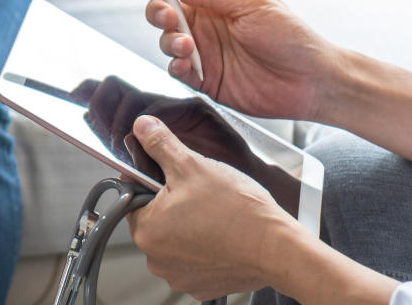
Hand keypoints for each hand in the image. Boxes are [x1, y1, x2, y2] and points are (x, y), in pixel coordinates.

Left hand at [126, 115, 297, 299]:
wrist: (278, 247)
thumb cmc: (235, 209)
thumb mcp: (191, 165)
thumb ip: (160, 144)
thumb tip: (142, 127)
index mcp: (145, 231)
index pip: (133, 195)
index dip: (151, 177)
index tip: (171, 171)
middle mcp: (156, 260)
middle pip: (155, 217)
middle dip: (172, 201)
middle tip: (199, 189)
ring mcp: (180, 276)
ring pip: (176, 237)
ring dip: (189, 222)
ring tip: (215, 211)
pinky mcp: (203, 285)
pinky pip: (196, 257)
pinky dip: (206, 244)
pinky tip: (223, 232)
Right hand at [141, 0, 336, 121]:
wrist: (312, 81)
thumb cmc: (291, 37)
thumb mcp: (252, 4)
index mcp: (217, 1)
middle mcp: (207, 25)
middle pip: (164, 11)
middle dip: (157, 10)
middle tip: (169, 15)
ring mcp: (205, 53)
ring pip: (166, 41)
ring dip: (168, 40)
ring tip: (186, 45)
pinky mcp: (206, 80)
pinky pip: (178, 71)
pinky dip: (176, 66)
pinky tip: (187, 64)